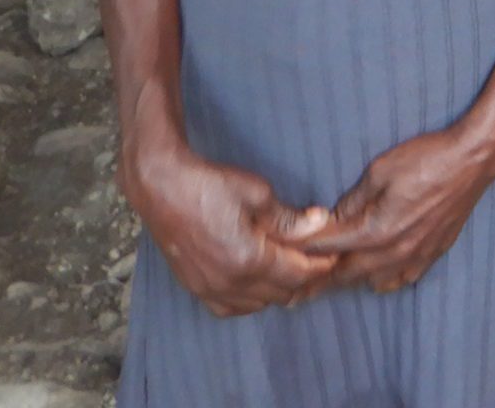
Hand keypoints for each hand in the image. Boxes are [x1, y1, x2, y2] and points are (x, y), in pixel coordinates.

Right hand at [122, 141, 337, 316]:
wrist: (161, 188)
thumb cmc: (210, 186)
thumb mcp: (258, 195)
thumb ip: (290, 219)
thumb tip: (320, 223)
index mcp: (249, 260)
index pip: (297, 274)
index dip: (320, 266)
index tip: (333, 256)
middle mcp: (230, 283)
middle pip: (280, 293)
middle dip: (302, 278)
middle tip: (315, 259)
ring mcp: (209, 289)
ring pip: (257, 305)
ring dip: (277, 290)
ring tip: (288, 268)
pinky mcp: (195, 288)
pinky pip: (229, 308)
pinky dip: (248, 300)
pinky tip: (256, 284)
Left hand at [304, 127, 494, 293]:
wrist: (473, 159)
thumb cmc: (427, 158)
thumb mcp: (380, 170)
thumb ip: (353, 199)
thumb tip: (333, 218)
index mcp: (377, 230)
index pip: (330, 248)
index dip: (305, 253)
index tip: (285, 260)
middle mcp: (395, 251)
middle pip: (348, 275)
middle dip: (320, 279)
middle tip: (297, 288)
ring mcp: (416, 255)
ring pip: (374, 282)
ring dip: (353, 279)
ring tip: (335, 277)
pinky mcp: (433, 253)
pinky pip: (402, 278)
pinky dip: (385, 279)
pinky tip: (379, 273)